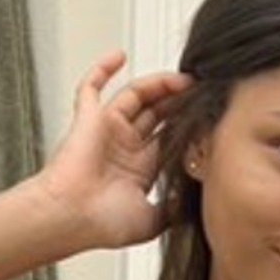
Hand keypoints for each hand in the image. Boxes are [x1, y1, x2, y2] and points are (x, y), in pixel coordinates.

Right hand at [36, 49, 192, 249]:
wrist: (70, 218)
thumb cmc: (102, 224)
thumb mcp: (153, 220)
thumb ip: (174, 208)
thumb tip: (197, 200)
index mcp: (140, 167)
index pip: (169, 135)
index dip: (188, 123)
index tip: (209, 113)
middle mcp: (124, 146)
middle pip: (157, 111)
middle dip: (179, 99)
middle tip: (203, 90)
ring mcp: (106, 129)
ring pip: (136, 96)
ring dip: (159, 84)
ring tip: (183, 78)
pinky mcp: (88, 118)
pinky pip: (91, 88)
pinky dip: (102, 69)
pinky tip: (119, 56)